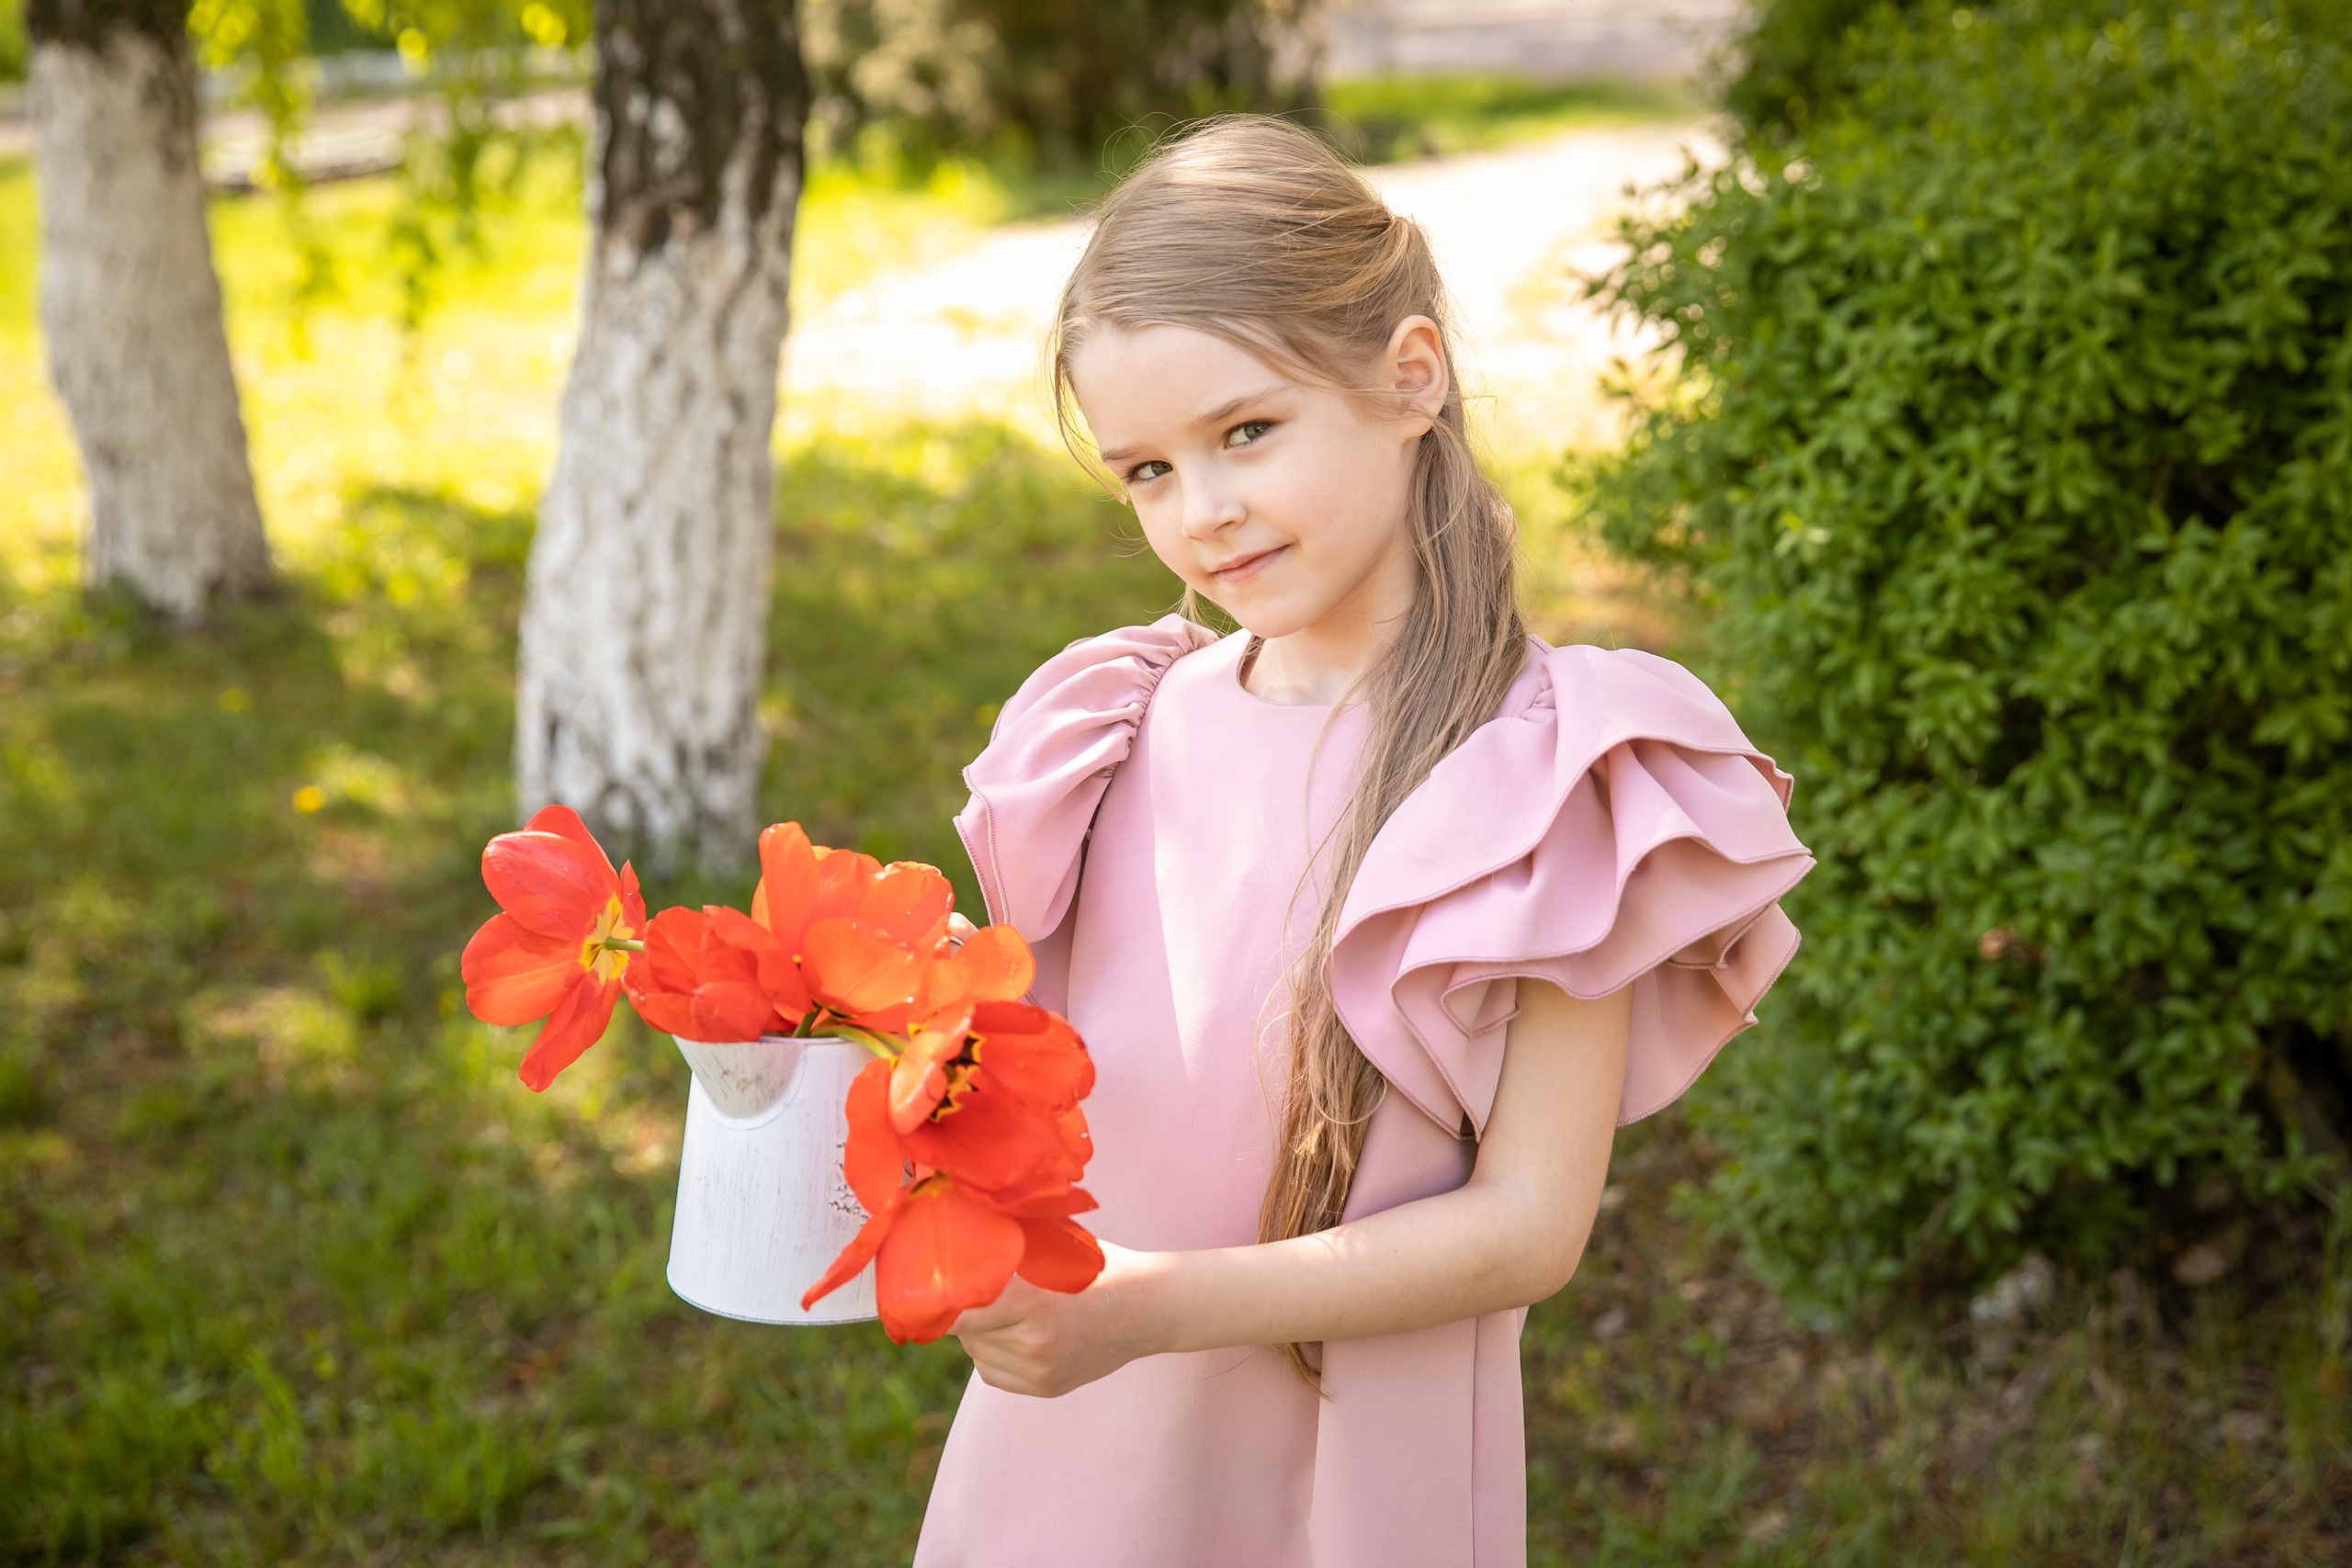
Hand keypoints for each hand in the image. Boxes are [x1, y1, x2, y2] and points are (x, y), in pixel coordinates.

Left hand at [949, 1242, 1171, 1397]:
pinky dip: (995, 1354)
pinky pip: (993, 1373)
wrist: (1149, 1309)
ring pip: (977, 1353)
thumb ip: (1008, 1250)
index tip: (922, 1292)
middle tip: (979, 1289)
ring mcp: (1039, 1371)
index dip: (935, 1304)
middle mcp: (1032, 1343)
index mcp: (1031, 1303)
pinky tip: (1017, 1333)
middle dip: (965, 1311)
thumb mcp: (1055, 1248)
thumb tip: (954, 1237)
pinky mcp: (1045, 1388)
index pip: (957, 1314)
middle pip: (966, 1332)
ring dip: (980, 1333)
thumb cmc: (1099, 1267)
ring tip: (1009, 1311)